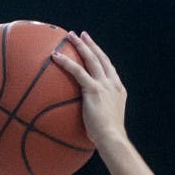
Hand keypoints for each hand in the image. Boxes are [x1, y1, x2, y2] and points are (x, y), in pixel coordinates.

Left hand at [51, 30, 126, 149]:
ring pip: (91, 59)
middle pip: (101, 59)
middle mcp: (113, 84)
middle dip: (91, 45)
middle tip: (83, 35)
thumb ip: (98, 118)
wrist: (112, 138)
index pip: (110, 70)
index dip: (102, 59)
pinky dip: (66, 62)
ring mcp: (105, 85)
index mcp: (119, 91)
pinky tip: (55, 56)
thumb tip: (87, 125)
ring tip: (70, 36)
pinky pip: (78, 71)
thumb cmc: (108, 138)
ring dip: (80, 45)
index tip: (96, 51)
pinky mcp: (94, 89)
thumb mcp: (106, 125)